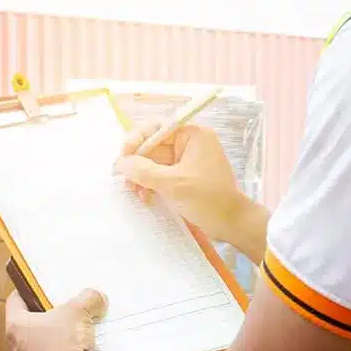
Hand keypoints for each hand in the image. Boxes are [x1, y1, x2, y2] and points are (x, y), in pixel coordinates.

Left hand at [5, 288, 107, 350]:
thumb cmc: (67, 343)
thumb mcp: (79, 311)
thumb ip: (87, 298)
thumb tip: (96, 296)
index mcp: (15, 327)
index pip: (14, 301)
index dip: (26, 291)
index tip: (38, 289)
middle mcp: (14, 349)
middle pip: (25, 326)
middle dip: (43, 318)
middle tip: (60, 312)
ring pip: (34, 349)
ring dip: (49, 342)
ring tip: (70, 336)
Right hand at [115, 121, 255, 246]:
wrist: (231, 223)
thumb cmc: (208, 199)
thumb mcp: (174, 184)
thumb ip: (144, 171)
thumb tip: (119, 164)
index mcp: (191, 135)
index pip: (155, 127)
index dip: (135, 140)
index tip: (122, 159)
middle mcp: (187, 143)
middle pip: (151, 145)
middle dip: (136, 163)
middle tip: (123, 180)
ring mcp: (184, 160)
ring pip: (152, 162)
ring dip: (140, 177)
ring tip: (136, 193)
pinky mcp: (182, 176)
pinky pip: (158, 174)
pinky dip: (149, 184)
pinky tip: (146, 197)